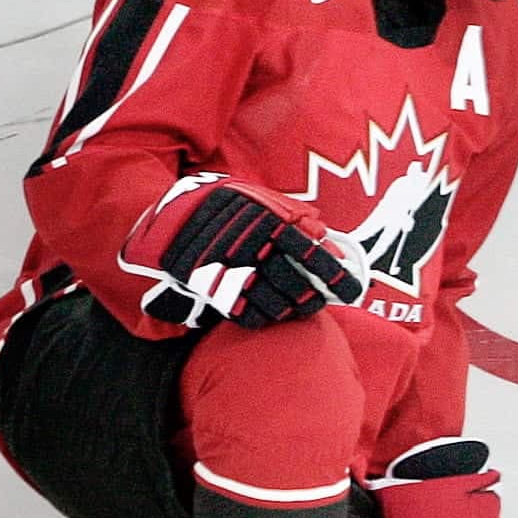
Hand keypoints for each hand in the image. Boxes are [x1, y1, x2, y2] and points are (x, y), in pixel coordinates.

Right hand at [122, 173, 369, 329]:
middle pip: (296, 285)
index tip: (351, 291)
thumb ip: (294, 218)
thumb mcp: (257, 199)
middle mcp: (251, 249)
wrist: (166, 217)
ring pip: (274, 305)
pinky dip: (265, 318)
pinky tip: (273, 313)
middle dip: (314, 298)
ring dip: (293, 311)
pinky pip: (247, 315)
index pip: (311, 256)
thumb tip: (328, 241)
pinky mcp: (211, 291)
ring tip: (301, 309)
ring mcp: (230, 273)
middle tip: (321, 301)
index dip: (335, 277)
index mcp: (266, 223)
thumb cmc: (220, 206)